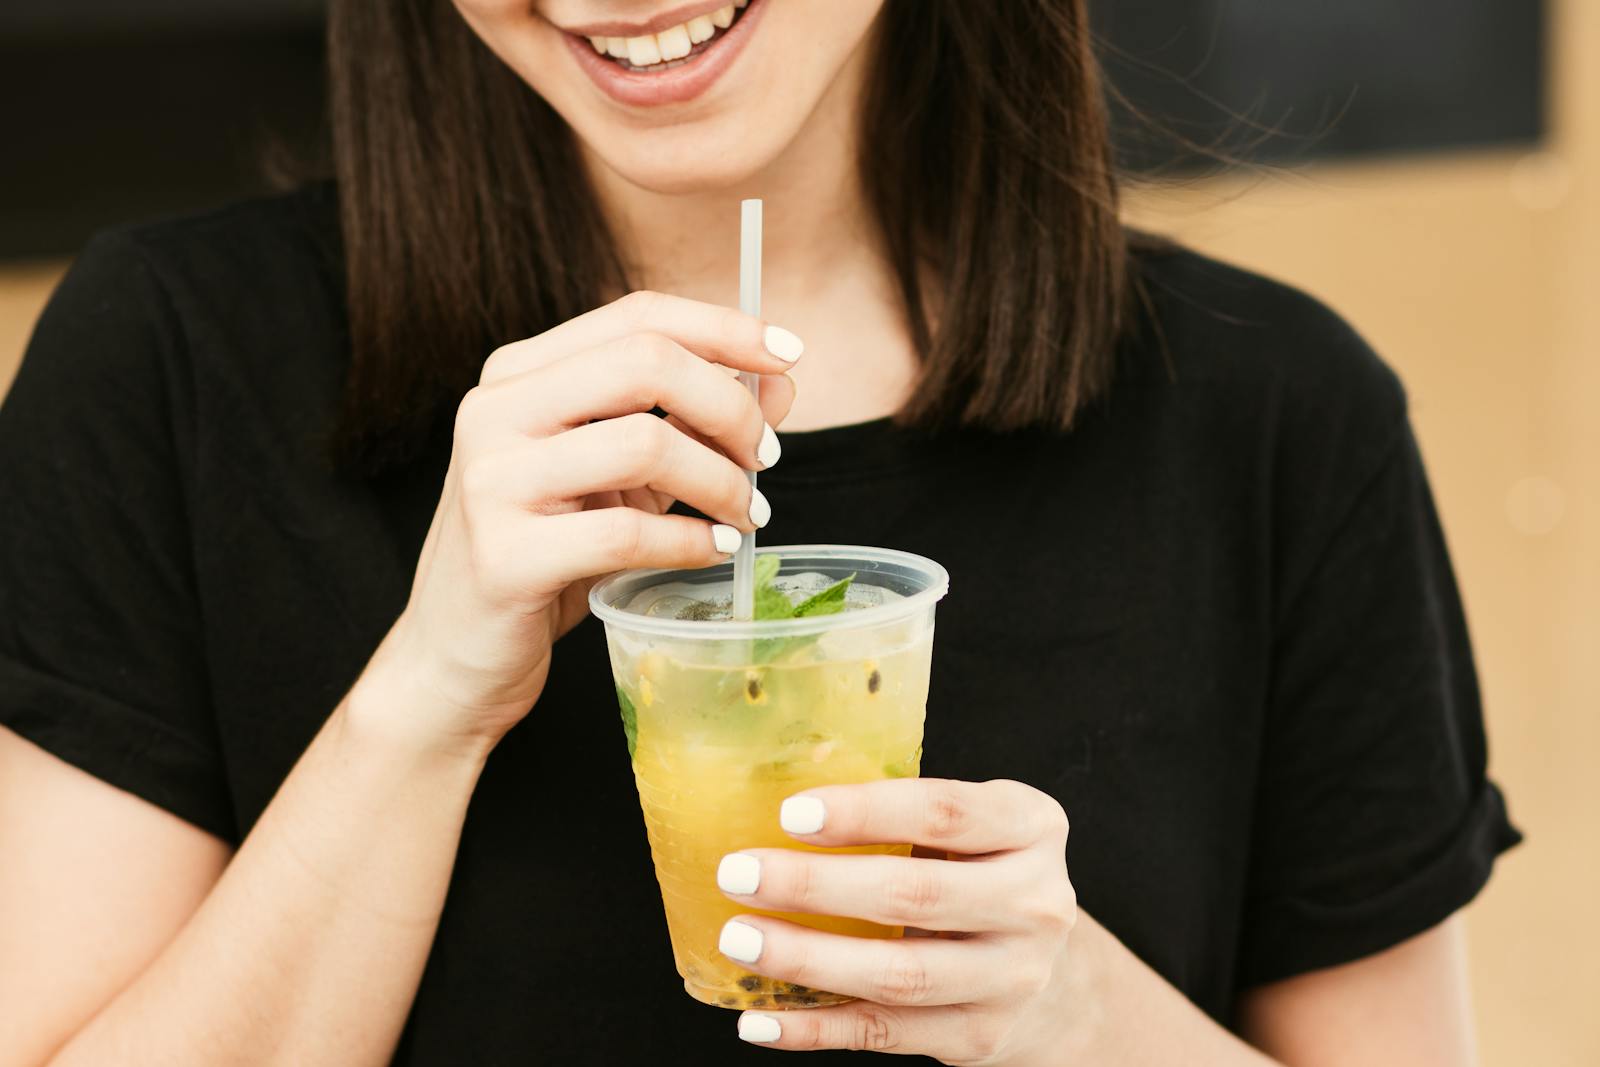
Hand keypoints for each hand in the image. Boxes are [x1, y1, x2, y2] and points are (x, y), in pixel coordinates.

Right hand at [356, 290, 802, 753]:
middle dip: (730, 406)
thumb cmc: (542, 555)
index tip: (790, 353)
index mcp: (517, 375)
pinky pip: (627, 533)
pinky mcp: (504, 557)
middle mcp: (494, 412)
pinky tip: (714, 550)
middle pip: (646, 362)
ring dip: (721, 480)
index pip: (636, 315)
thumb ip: (689, 426)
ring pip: (645, 444)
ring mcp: (492, 482)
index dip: (724, 329)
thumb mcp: (617, 479)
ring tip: (747, 515)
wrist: (454, 656)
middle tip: (767, 458)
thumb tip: (779, 388)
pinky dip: (691, 539)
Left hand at [714, 778, 1075, 1064]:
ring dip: (807, 959)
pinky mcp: (980, 1036)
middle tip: (738, 874)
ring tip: (740, 940)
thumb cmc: (979, 871)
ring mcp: (1013, 978)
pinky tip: (760, 1018)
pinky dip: (817, 1027)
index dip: (864, 812)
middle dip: (815, 886)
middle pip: (915, 895)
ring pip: (900, 974)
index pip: (945, 812)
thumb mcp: (969, 824)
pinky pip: (885, 1033)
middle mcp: (1034, 903)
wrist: (1049, 970)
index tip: (789, 814)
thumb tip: (769, 793)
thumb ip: (898, 811)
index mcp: (1030, 825)